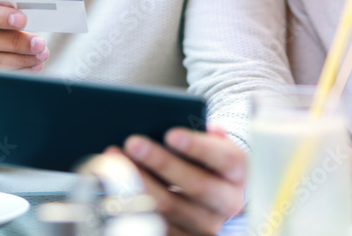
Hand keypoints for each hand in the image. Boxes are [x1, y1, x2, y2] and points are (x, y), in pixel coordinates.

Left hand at [120, 125, 245, 235]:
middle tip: (134, 142)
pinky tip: (113, 187)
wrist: (215, 195)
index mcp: (239, 172)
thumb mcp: (213, 144)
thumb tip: (206, 126)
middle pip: (196, 185)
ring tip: (116, 160)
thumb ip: (206, 134)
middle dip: (162, 162)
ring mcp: (207, 225)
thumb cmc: (207, 161)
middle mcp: (229, 202)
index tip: (172, 133)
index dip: (198, 147)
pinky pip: (157, 225)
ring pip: (170, 206)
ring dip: (139, 182)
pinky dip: (132, 205)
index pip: (225, 158)